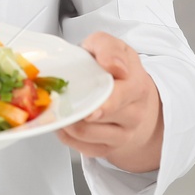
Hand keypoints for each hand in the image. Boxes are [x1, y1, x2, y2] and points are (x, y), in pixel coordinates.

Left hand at [56, 31, 163, 173]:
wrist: (131, 92)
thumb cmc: (114, 68)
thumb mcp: (110, 46)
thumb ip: (108, 48)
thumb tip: (113, 65)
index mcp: (137, 87)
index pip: (117, 98)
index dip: (100, 102)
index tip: (85, 99)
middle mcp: (134, 114)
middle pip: (96, 117)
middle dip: (73, 106)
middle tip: (57, 97)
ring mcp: (124, 135)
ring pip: (85, 133)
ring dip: (66, 120)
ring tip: (60, 106)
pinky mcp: (109, 149)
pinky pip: (82, 148)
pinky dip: (67, 135)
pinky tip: (66, 120)